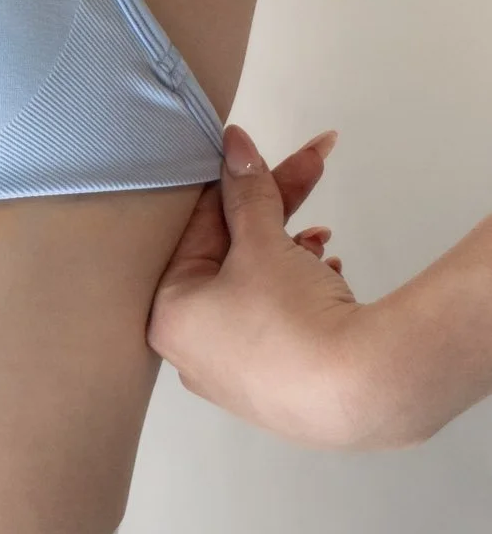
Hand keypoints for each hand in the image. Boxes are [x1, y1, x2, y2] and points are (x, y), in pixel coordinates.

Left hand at [147, 123, 366, 447]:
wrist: (365, 392)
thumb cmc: (289, 316)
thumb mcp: (262, 243)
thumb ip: (247, 190)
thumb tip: (234, 141)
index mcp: (168, 317)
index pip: (196, 230)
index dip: (232, 186)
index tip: (259, 155)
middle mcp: (193, 352)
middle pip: (230, 257)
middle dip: (274, 211)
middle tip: (312, 164)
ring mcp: (237, 376)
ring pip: (258, 287)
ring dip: (290, 249)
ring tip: (323, 236)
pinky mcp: (279, 388)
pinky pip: (280, 322)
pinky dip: (302, 289)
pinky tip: (331, 271)